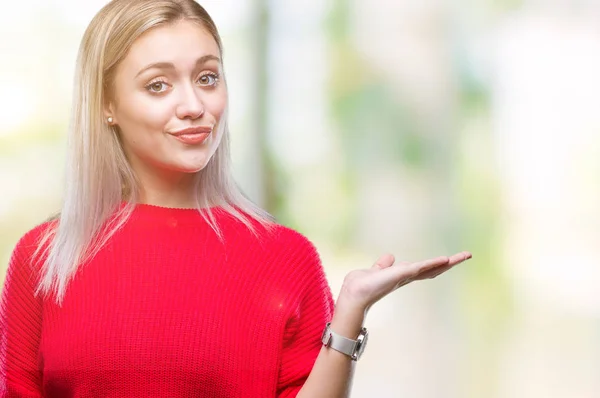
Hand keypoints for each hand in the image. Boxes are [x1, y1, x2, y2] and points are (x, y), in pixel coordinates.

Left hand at [336, 251, 471, 314]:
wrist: (354, 294)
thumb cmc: (361, 285)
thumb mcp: (375, 270)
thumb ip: (382, 265)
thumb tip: (390, 257)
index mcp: (402, 275)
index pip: (424, 268)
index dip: (437, 264)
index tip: (450, 258)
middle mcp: (407, 277)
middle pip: (433, 269)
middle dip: (450, 263)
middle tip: (467, 255)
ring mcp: (406, 276)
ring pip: (431, 268)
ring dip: (448, 262)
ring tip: (464, 256)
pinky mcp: (402, 274)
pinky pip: (420, 267)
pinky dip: (433, 263)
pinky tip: (445, 259)